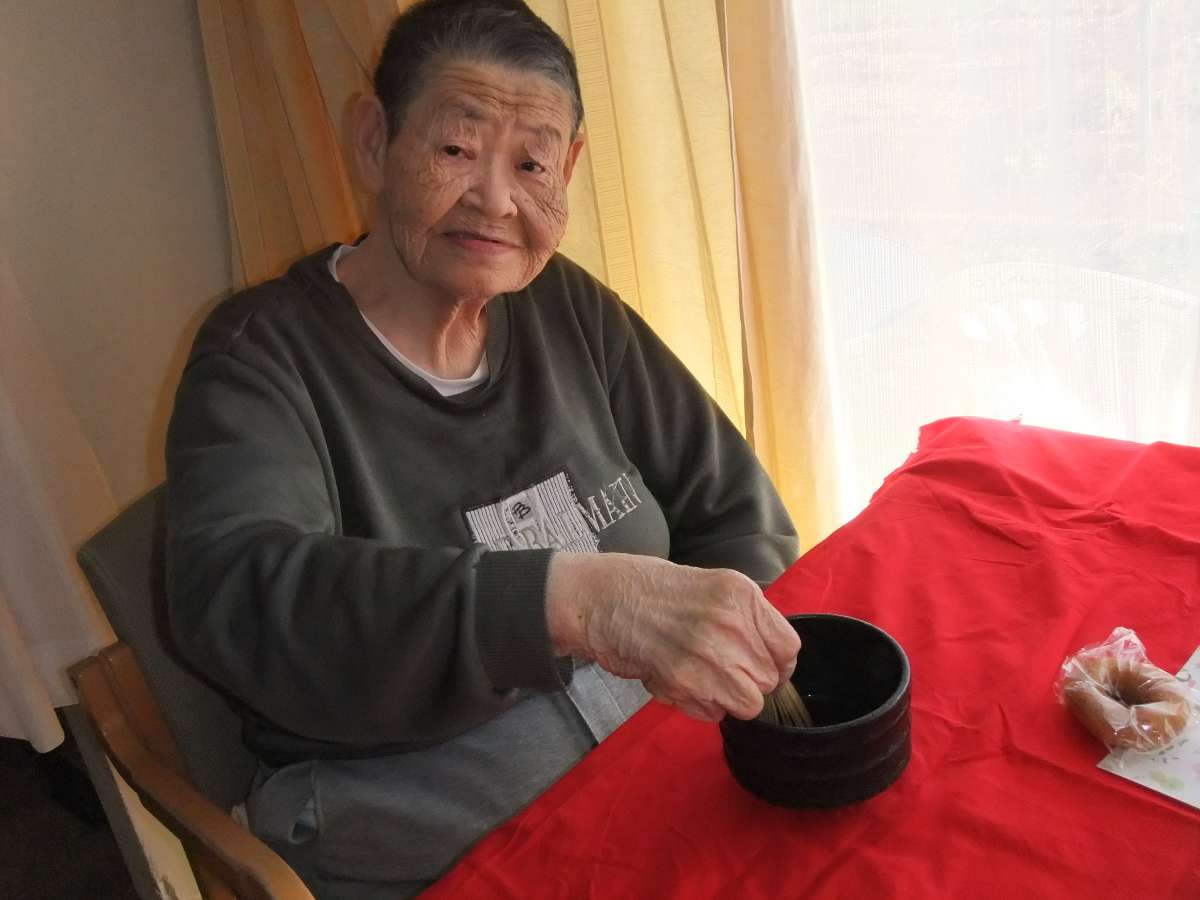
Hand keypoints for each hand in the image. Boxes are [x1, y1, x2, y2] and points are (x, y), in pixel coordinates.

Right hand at [545, 553, 799, 721]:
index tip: (760, 666)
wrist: (605, 598)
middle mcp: (731, 622)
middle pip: (769, 680)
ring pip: (748, 703)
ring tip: (699, 677)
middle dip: (747, 681)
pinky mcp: (685, 680)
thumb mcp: (714, 588)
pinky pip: (716, 713)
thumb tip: (775, 661)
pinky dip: (701, 706)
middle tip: (717, 669)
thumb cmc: (655, 592)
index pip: (788, 649)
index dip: (777, 664)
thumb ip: (748, 621)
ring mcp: (709, 652)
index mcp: (742, 595)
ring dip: (726, 698)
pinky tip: (680, 681)